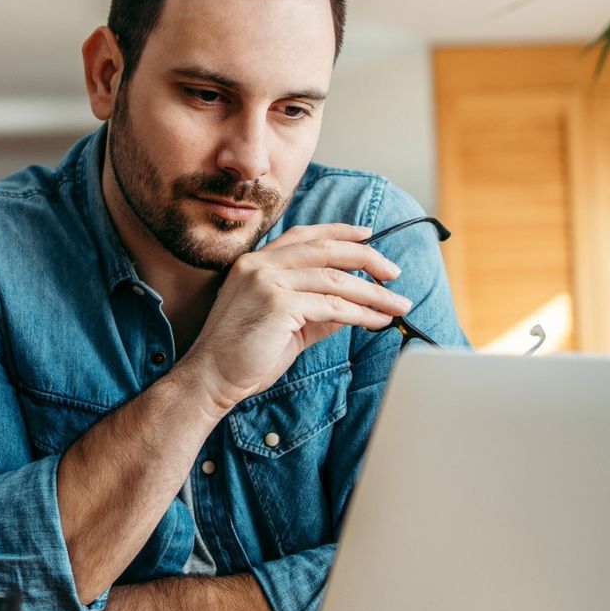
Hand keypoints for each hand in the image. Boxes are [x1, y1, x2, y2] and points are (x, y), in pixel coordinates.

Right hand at [177, 223, 406, 410]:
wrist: (211, 377)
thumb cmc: (244, 354)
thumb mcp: (285, 323)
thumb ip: (315, 308)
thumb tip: (354, 304)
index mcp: (256, 262)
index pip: (305, 236)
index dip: (339, 233)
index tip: (368, 235)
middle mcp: (260, 264)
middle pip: (325, 250)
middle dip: (367, 259)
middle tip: (394, 273)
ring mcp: (268, 281)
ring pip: (335, 279)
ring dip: (373, 293)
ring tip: (397, 305)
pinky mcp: (279, 304)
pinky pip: (332, 305)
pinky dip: (361, 314)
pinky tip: (377, 321)